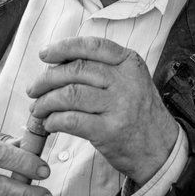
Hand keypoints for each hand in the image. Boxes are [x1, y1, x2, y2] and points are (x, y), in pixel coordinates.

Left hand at [27, 36, 178, 182]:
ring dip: (46, 102)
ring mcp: (118, 106)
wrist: (161, 149)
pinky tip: (49, 123)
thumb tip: (58, 63)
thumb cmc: (138, 114)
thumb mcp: (130, 81)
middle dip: (47, 79)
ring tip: (37, 109)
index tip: (44, 55)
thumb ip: (102, 69)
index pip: (92, 46)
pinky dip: (54, 121)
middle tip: (33, 89)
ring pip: (69, 95)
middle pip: (75, 70)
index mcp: (129, 63)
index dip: (63, 48)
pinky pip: (71, 120)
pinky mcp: (109, 131)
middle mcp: (125, 81)